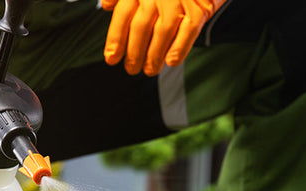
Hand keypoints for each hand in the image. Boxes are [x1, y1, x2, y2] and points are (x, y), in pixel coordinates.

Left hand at [102, 0, 225, 75]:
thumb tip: (106, 5)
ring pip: (162, 31)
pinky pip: (188, 31)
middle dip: (134, 52)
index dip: (116, 38)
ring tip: (150, 70)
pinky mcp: (199, 9)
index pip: (123, 15)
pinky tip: (171, 61)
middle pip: (141, 26)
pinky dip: (179, 48)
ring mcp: (178, 1)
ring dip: (154, 55)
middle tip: (131, 68)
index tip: (112, 58)